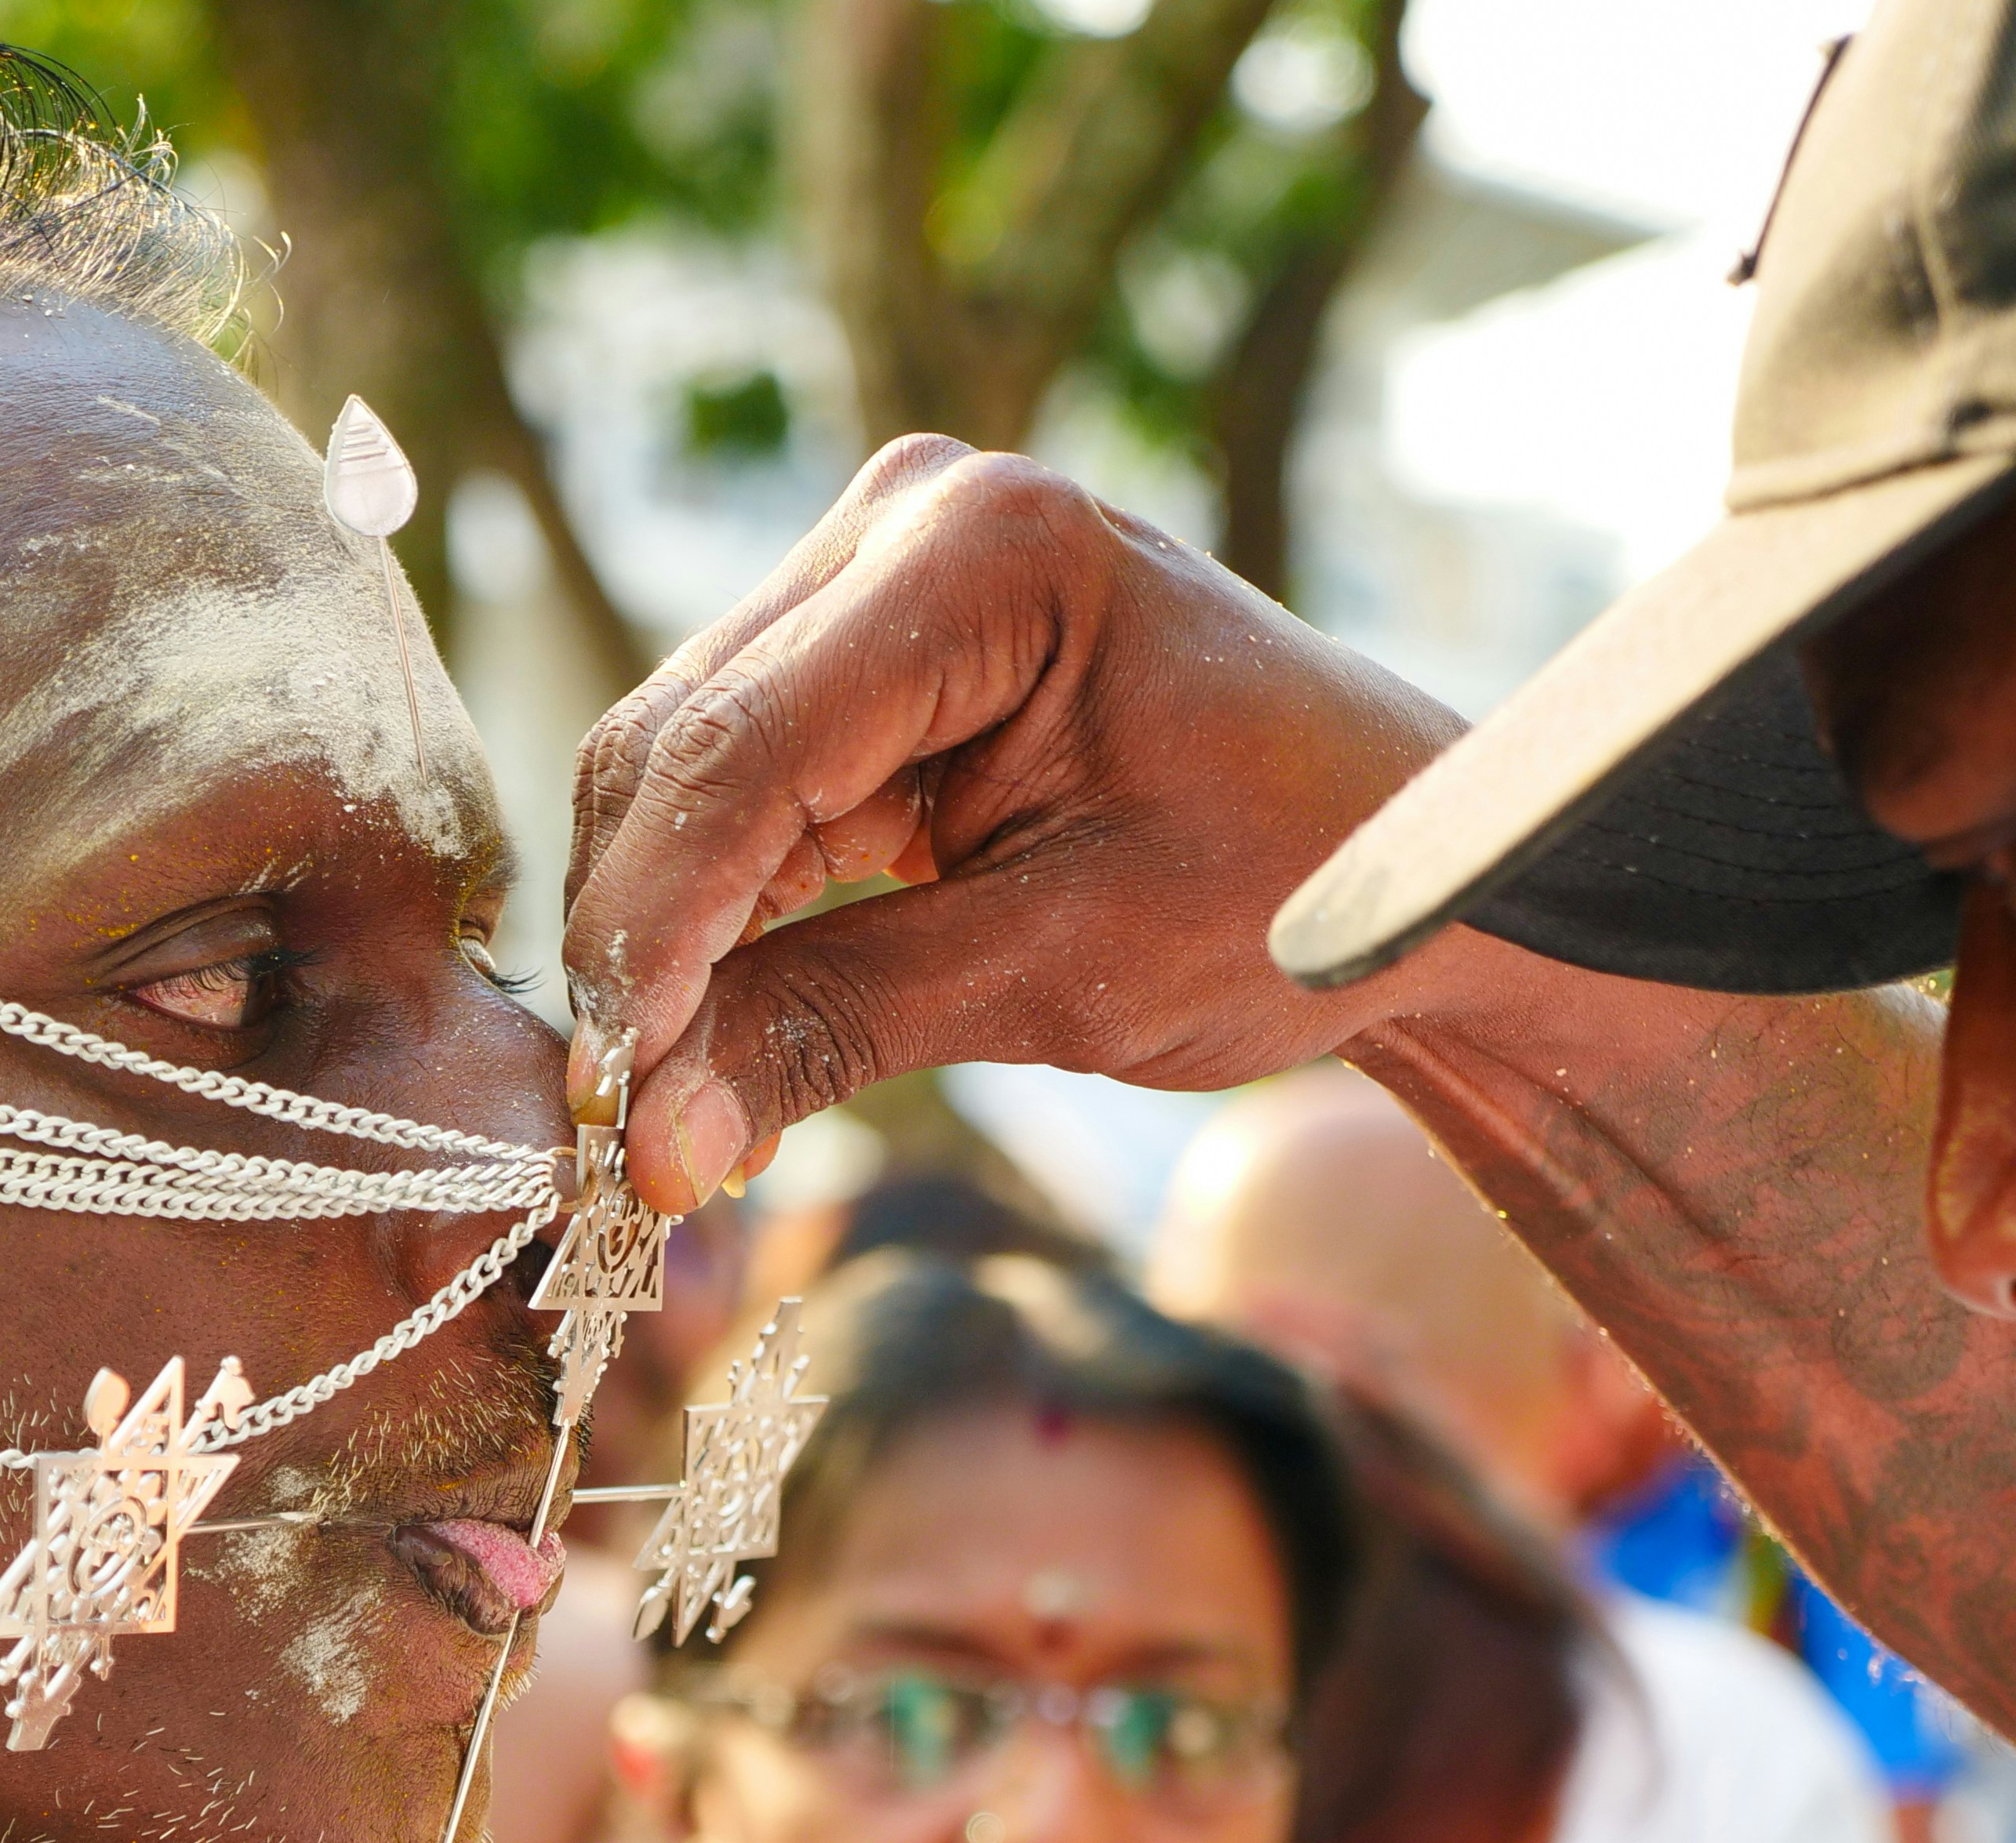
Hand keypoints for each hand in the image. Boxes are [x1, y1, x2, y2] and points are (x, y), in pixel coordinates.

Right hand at [561, 435, 1460, 1209]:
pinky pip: (741, 795)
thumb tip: (647, 1149)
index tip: (604, 1104)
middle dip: (641, 950)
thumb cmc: (1292, 894)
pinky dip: (719, 925)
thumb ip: (834, 1030)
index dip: (648, 936)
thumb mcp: (1062, 974)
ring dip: (664, 947)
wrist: (1411, 868)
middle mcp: (907, 520)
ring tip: (673, 1120)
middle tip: (626, 1144)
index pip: (738, 752)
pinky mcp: (868, 658)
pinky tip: (716, 1049)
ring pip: (679, 777)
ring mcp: (878, 578)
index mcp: (984, 551)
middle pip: (678, 750)